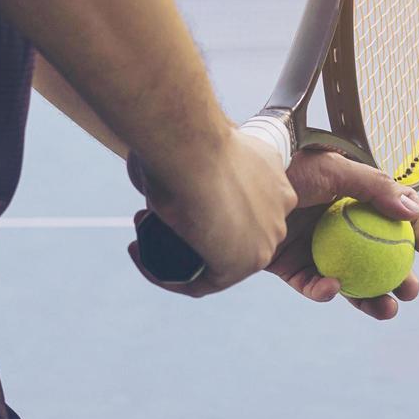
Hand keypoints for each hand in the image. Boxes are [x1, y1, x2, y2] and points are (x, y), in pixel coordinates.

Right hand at [128, 130, 297, 295]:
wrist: (194, 149)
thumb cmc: (190, 136)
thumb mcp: (200, 141)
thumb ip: (196, 158)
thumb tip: (166, 167)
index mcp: (275, 180)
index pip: (245, 206)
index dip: (205, 207)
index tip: (174, 197)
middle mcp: (279, 212)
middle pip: (233, 234)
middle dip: (192, 232)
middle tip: (152, 218)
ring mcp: (265, 240)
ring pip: (218, 259)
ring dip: (176, 254)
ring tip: (140, 238)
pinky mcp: (242, 265)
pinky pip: (201, 282)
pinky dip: (167, 276)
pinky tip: (140, 255)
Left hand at [266, 150, 418, 319]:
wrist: (241, 180)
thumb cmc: (291, 166)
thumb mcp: (337, 169)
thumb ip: (377, 188)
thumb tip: (412, 214)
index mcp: (355, 198)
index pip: (396, 215)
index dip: (417, 230)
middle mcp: (338, 225)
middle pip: (378, 256)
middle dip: (399, 277)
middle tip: (410, 290)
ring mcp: (315, 247)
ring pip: (350, 280)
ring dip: (370, 298)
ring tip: (387, 310)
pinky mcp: (290, 267)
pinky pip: (312, 285)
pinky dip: (323, 290)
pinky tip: (332, 288)